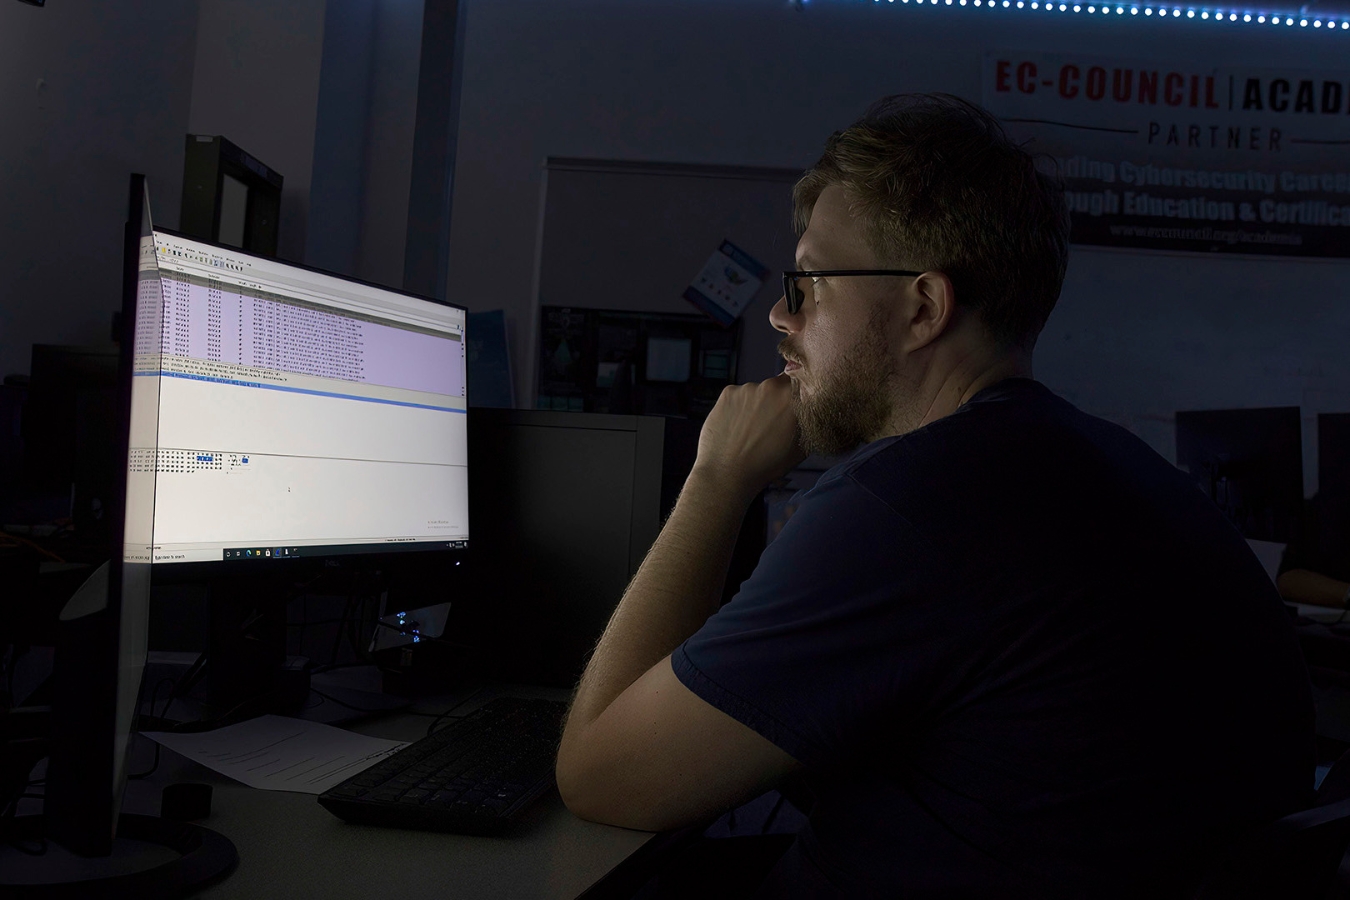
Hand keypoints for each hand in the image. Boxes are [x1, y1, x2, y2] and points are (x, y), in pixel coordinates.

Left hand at [692, 374, 805, 500]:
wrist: (728, 473)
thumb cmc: (767, 465)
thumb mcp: (801, 448)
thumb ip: (808, 423)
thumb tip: (811, 412)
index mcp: (793, 398)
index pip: (801, 383)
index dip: (797, 394)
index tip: (792, 406)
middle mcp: (771, 386)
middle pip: (778, 386)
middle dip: (776, 400)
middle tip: (770, 423)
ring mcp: (747, 387)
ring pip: (756, 391)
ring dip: (756, 404)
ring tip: (749, 429)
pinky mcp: (728, 392)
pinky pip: (738, 395)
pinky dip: (738, 407)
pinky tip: (736, 426)